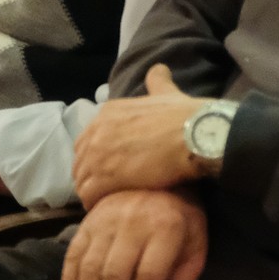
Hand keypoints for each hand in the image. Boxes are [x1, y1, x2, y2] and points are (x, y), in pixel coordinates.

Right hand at [59, 188, 207, 279]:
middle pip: (114, 274)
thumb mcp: (195, 249)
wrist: (157, 175)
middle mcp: (130, 224)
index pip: (148, 275)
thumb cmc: (182, 218)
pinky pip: (73, 254)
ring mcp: (103, 221)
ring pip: (89, 267)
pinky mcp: (86, 222)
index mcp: (165, 230)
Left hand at [74, 65, 208, 207]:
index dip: (96, 155)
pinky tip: (103, 210)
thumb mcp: (166, 93)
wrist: (197, 135)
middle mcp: (97, 130)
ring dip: (90, 190)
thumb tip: (159, 69)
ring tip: (104, 203)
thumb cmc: (187, 116)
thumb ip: (158, 83)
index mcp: (108, 112)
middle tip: (104, 189)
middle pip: (81, 158)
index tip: (106, 168)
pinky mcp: (106, 176)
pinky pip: (89, 193)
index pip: (88, 138)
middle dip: (89, 173)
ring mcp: (99, 153)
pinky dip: (93, 202)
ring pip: (82, 177)